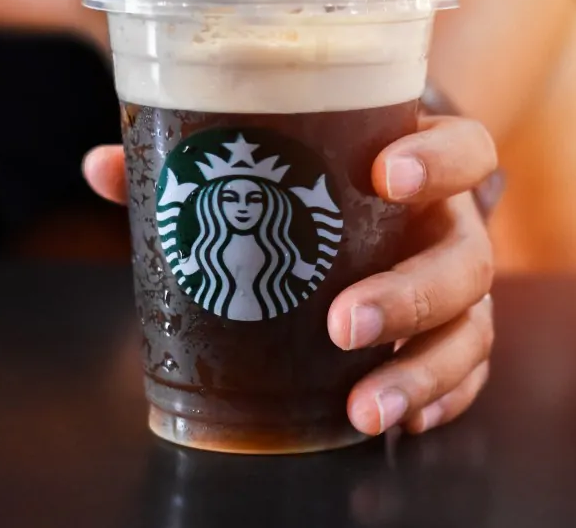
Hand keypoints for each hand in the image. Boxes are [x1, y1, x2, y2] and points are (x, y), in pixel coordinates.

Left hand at [83, 116, 496, 434]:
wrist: (389, 195)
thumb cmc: (330, 178)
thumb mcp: (286, 161)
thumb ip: (202, 164)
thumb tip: (104, 168)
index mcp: (424, 167)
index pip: (465, 150)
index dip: (438, 163)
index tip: (385, 174)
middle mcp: (452, 226)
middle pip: (467, 259)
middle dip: (409, 294)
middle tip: (342, 323)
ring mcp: (460, 286)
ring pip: (472, 328)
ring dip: (422, 370)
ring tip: (363, 410)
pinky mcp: (457, 333)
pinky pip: (470, 373)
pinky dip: (443, 399)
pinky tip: (404, 424)